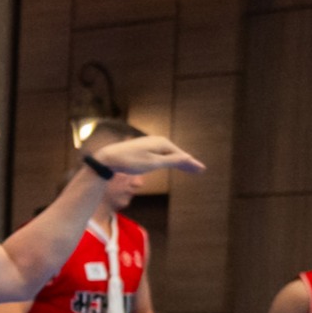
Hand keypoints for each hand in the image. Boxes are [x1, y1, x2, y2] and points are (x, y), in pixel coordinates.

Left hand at [90, 132, 205, 179]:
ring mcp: (151, 145)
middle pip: (177, 154)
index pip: (181, 155)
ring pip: (169, 155)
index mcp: (162, 144)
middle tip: (200, 171)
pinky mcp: (144, 149)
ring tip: (190, 168)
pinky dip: (169, 160)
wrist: (109, 158)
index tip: (202, 170)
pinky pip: (161, 155)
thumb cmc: (130, 161)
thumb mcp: (153, 163)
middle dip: (188, 163)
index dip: (191, 163)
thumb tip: (188, 157)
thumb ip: (171, 161)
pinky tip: (172, 163)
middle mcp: (158, 141)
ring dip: (180, 162)